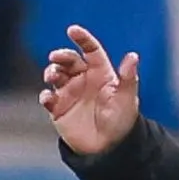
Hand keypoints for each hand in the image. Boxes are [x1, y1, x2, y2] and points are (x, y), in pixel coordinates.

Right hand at [40, 24, 142, 155]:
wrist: (109, 149)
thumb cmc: (121, 122)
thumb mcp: (127, 99)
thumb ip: (128, 78)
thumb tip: (133, 55)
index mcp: (100, 73)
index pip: (90, 50)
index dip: (82, 38)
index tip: (72, 30)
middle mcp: (83, 79)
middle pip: (69, 60)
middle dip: (61, 56)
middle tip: (55, 58)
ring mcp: (70, 93)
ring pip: (55, 75)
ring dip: (51, 72)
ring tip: (53, 77)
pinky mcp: (58, 109)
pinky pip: (47, 98)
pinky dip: (44, 96)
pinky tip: (48, 98)